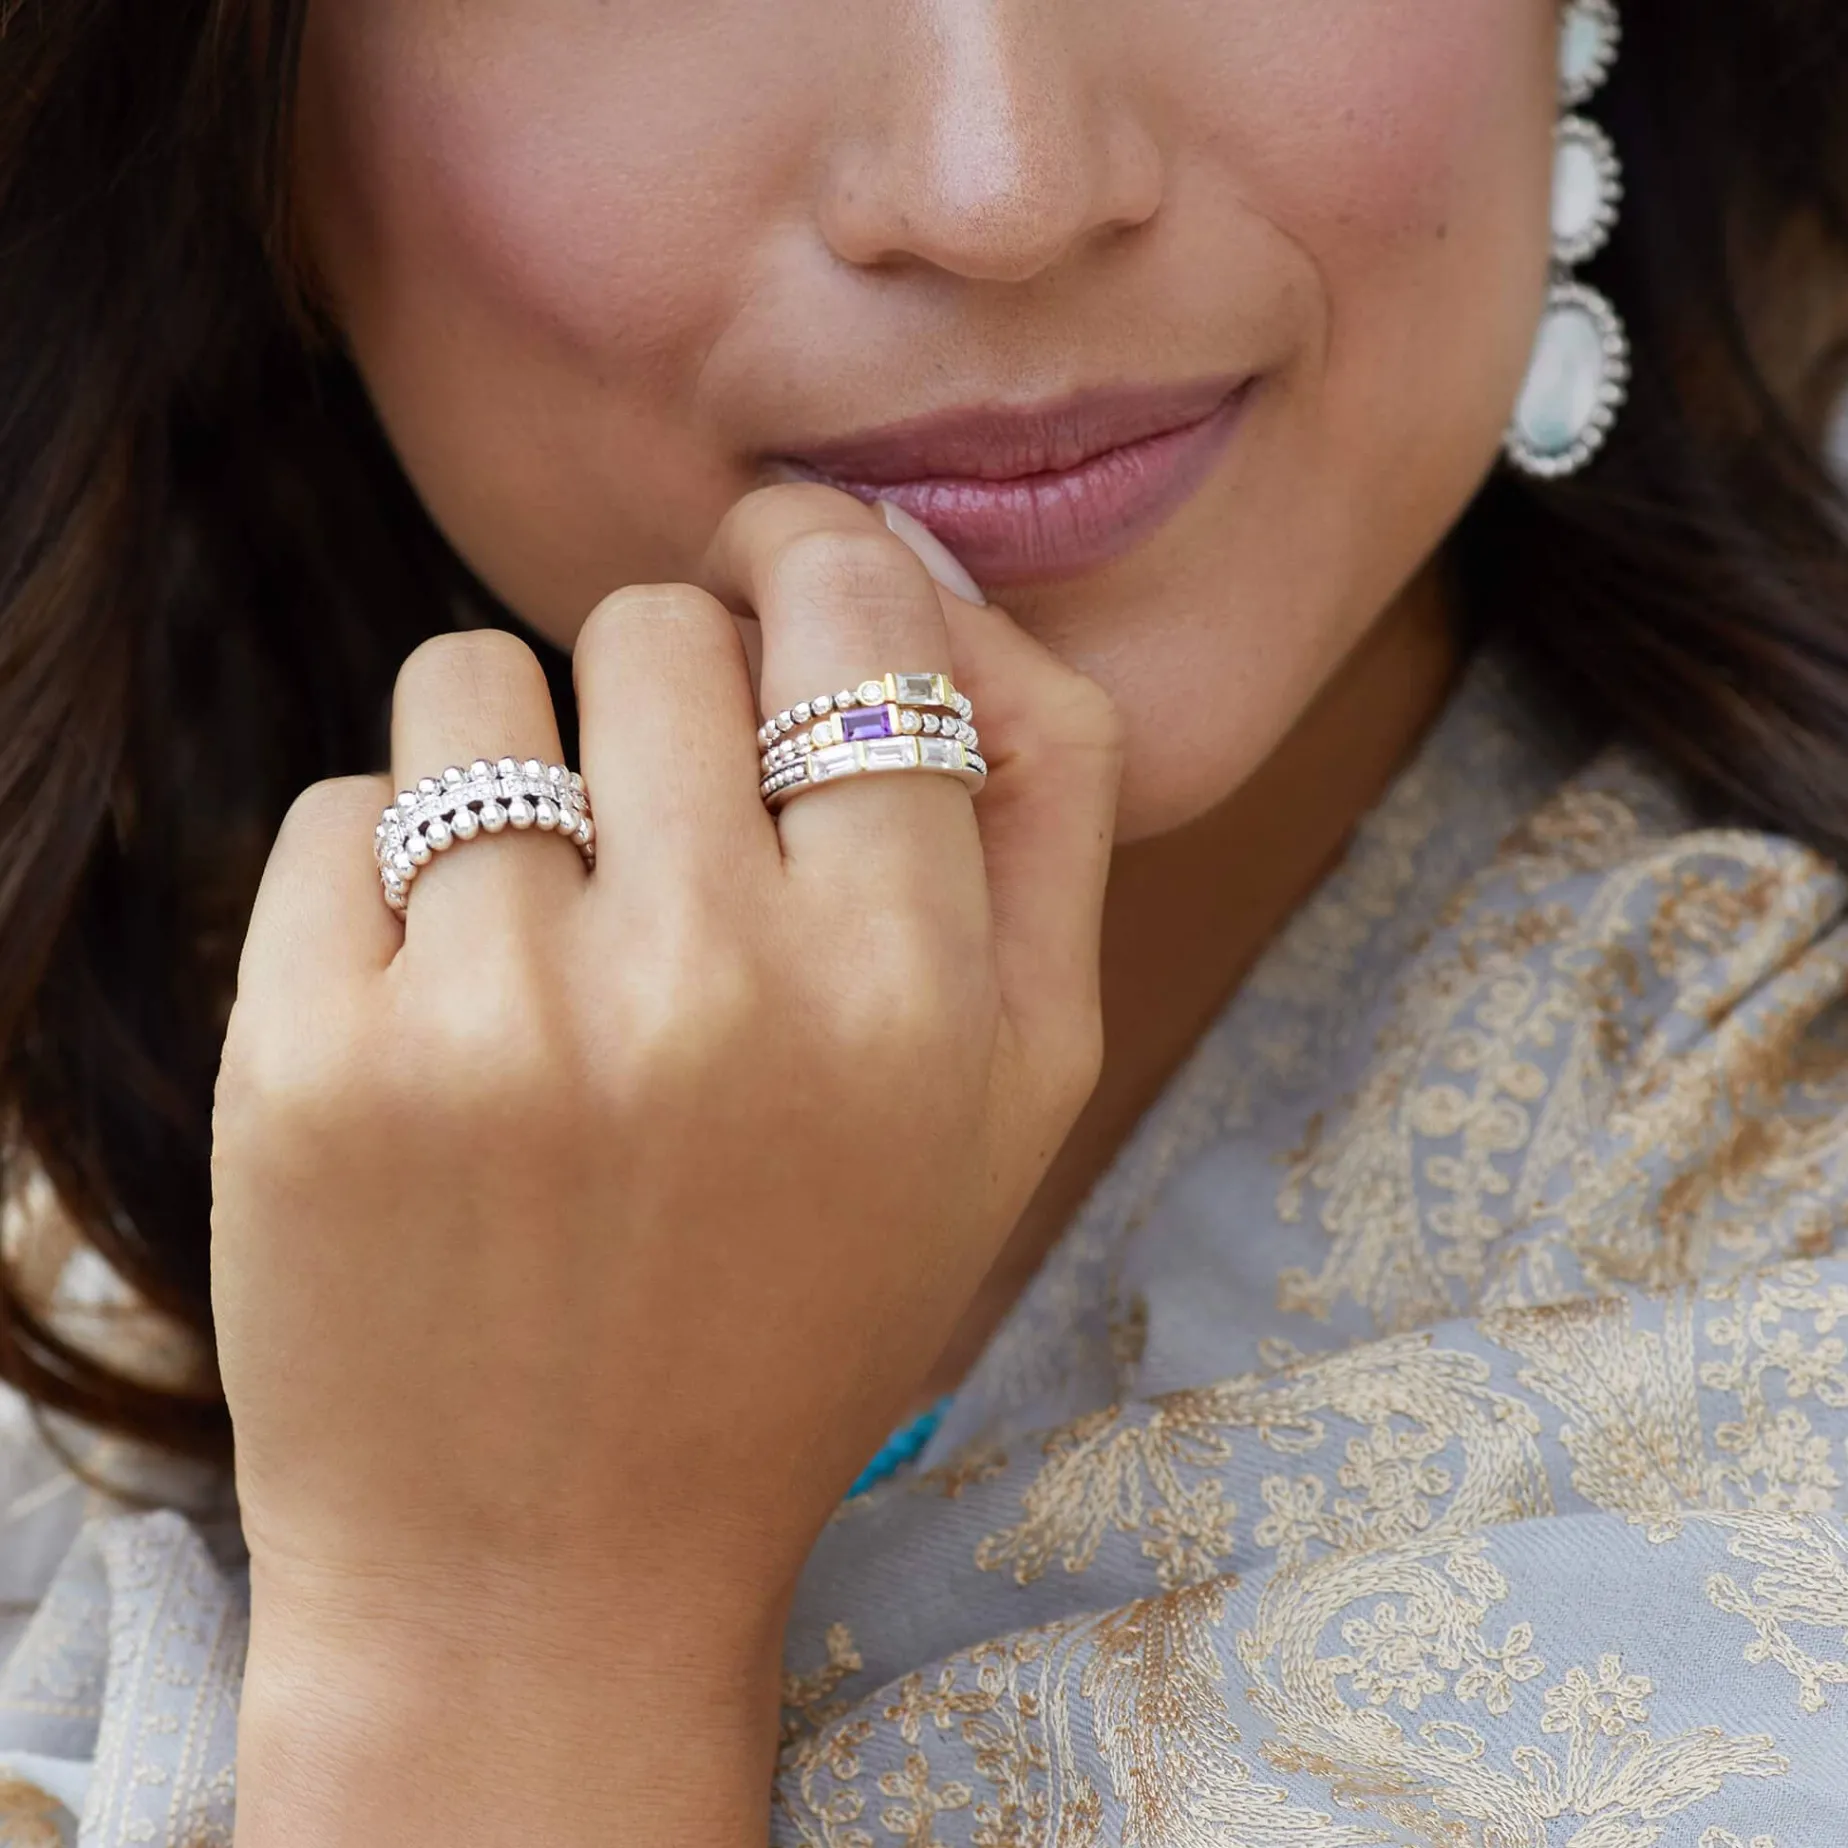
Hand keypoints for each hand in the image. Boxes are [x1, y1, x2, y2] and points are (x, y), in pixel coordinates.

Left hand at [211, 484, 1119, 1843]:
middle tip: (667, 834)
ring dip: (511, 763)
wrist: (550, 1563)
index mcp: (913, 990)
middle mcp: (711, 984)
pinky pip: (341, 810)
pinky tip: (442, 1017)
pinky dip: (385, 879)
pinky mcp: (312, 1055)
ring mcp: (496, 1017)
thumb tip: (928, 575)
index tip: (779, 576)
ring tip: (546, 923)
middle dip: (664, 696)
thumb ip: (1041, 818)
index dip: (817, 562)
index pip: (860, 612)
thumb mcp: (1020, 1092)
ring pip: (473, 681)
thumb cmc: (806, 1305)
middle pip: (658, 626)